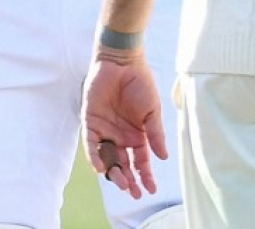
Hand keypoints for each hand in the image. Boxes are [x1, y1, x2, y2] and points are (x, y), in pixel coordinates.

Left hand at [81, 55, 165, 198]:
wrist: (122, 61)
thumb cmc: (140, 82)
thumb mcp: (152, 110)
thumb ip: (155, 133)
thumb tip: (163, 157)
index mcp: (136, 135)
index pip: (141, 161)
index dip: (145, 175)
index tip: (151, 189)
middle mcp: (120, 136)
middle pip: (123, 164)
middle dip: (128, 179)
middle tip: (134, 192)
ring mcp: (105, 130)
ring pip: (107, 158)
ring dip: (113, 172)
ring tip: (122, 183)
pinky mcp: (91, 121)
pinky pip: (91, 143)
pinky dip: (94, 156)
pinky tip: (100, 168)